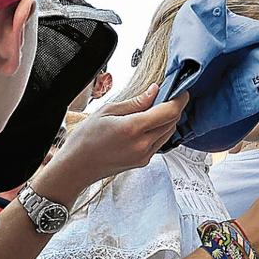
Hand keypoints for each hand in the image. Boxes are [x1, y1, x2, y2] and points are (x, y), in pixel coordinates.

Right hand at [49, 85, 187, 192]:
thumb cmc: (86, 138)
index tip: (181, 91)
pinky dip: (160, 130)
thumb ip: (135, 102)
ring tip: (156, 108)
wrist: (77, 167)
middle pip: (172, 122)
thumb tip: (155, 91)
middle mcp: (143, 144)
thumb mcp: (107, 111)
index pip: (169, 112)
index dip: (179, 100)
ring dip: (168, 119)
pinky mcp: (143, 162)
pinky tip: (148, 123)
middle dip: (174, 107)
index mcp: (133, 128)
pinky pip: (160, 142)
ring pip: (168, 133)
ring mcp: (145, 155)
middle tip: (166, 96)